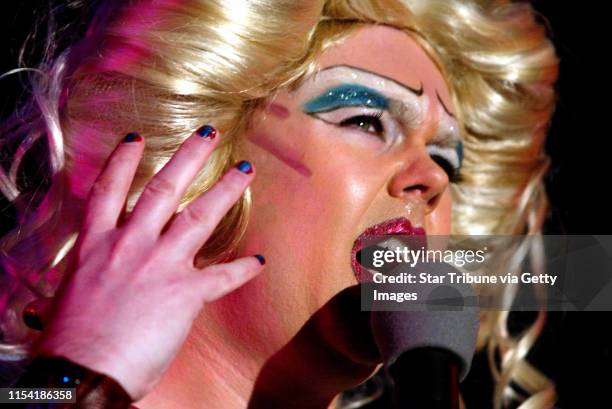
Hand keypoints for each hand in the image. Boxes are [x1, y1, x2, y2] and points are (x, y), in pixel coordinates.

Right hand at [29, 126, 264, 399]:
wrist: (82, 373)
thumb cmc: (69, 341)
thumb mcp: (70, 297)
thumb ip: (88, 279)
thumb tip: (74, 292)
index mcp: (97, 245)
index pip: (108, 190)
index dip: (123, 161)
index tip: (136, 138)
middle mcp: (130, 245)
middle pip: (163, 190)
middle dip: (188, 158)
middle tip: (209, 135)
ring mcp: (160, 264)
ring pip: (198, 216)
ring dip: (224, 191)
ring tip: (245, 170)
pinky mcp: (185, 293)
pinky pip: (221, 277)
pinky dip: (242, 269)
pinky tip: (258, 261)